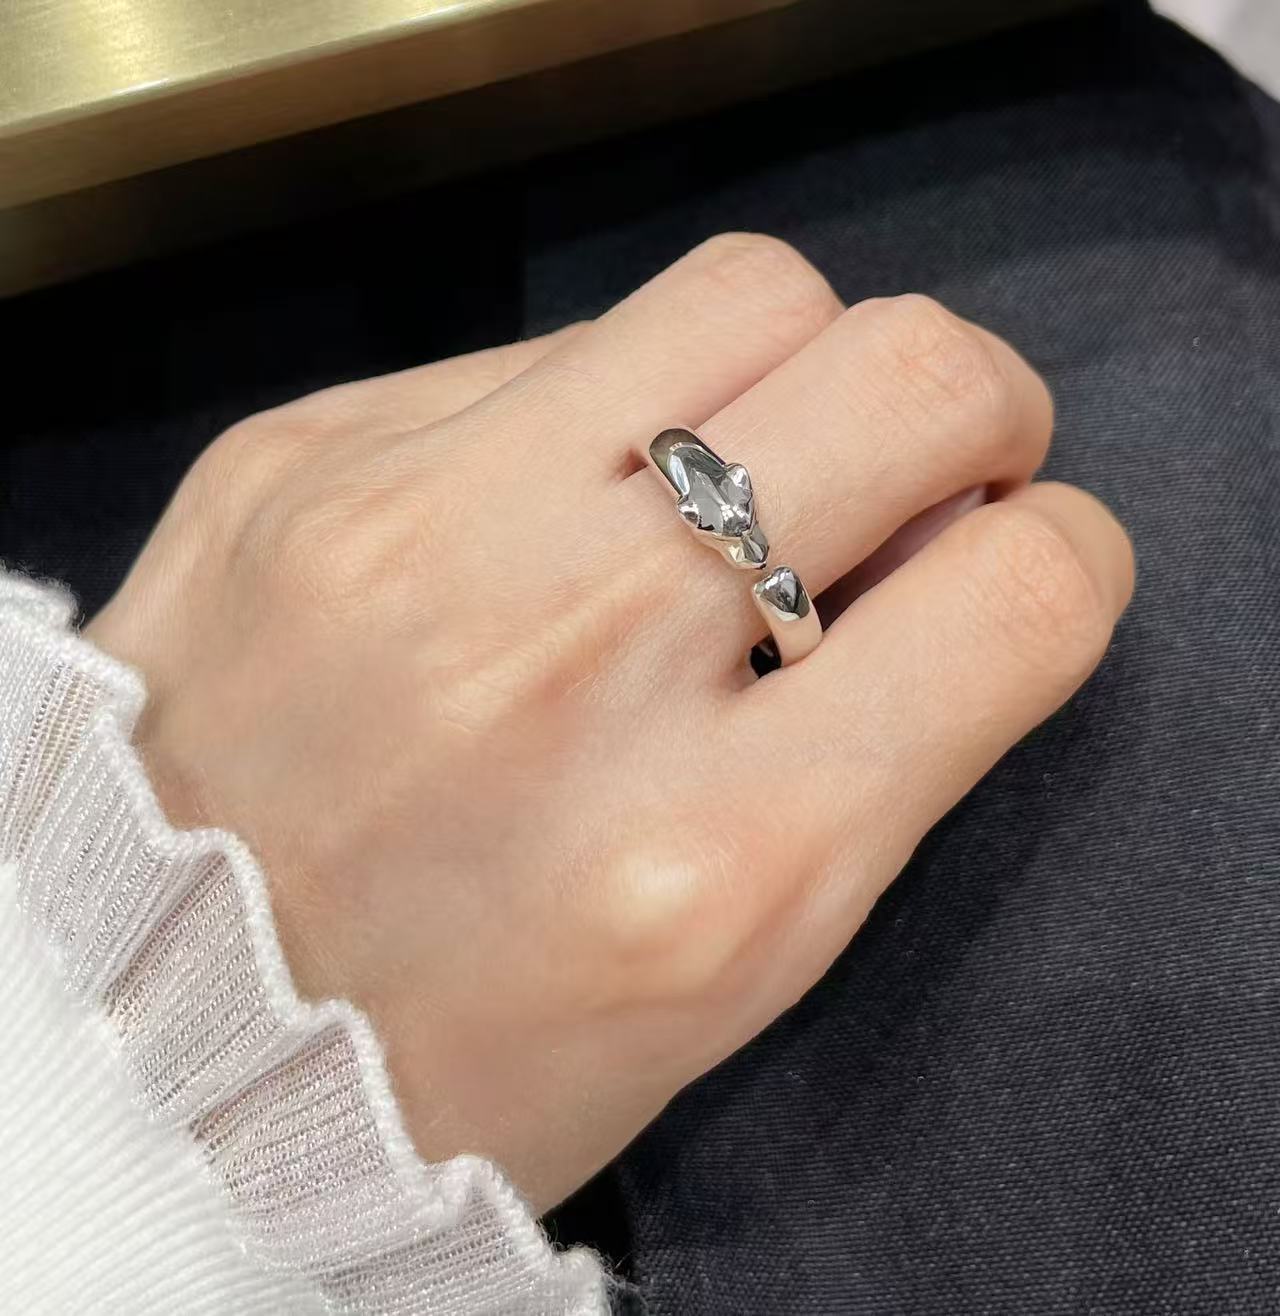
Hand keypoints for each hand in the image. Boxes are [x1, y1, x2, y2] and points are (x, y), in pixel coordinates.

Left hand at [88, 235, 1132, 1212]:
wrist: (162, 1038)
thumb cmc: (476, 1046)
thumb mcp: (727, 961)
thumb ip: (875, 746)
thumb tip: (945, 538)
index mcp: (715, 863)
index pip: (1021, 591)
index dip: (1057, 557)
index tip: (1005, 568)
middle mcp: (570, 665)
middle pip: (906, 373)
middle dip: (970, 413)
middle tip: (916, 473)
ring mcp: (412, 530)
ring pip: (745, 292)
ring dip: (794, 371)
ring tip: (740, 469)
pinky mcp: (296, 460)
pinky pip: (550, 346)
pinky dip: (607, 412)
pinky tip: (555, 506)